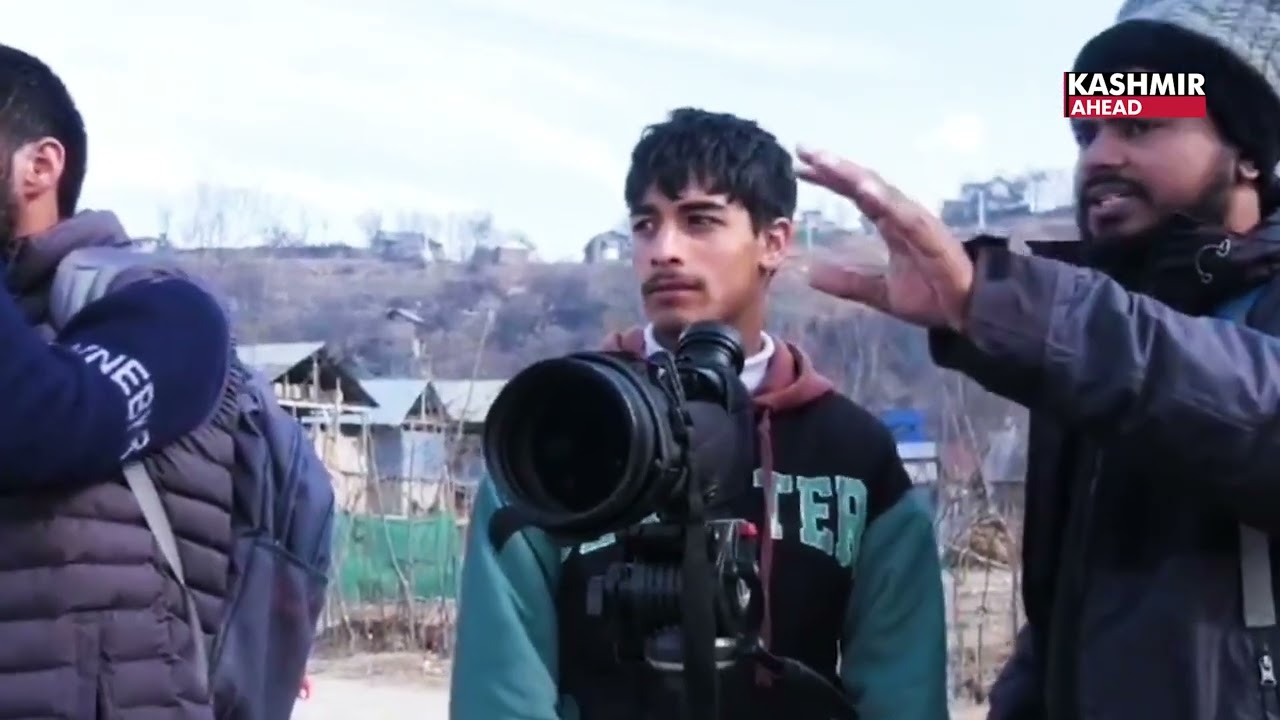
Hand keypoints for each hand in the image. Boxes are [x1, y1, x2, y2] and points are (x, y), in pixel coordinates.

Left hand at [795, 147, 974, 330]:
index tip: (800, 167)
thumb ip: (848, 282)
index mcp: (890, 223)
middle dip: (833, 166)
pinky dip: (885, 200)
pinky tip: (864, 189)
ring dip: (853, 175)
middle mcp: (902, 215)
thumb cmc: (932, 295)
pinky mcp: (932, 235)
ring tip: (825, 162)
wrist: (968, 313)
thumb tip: (810, 274)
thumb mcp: (880, 292)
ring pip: (881, 191)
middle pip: (863, 183)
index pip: (855, 193)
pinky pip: (905, 214)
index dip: (829, 179)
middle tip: (803, 149)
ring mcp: (918, 222)